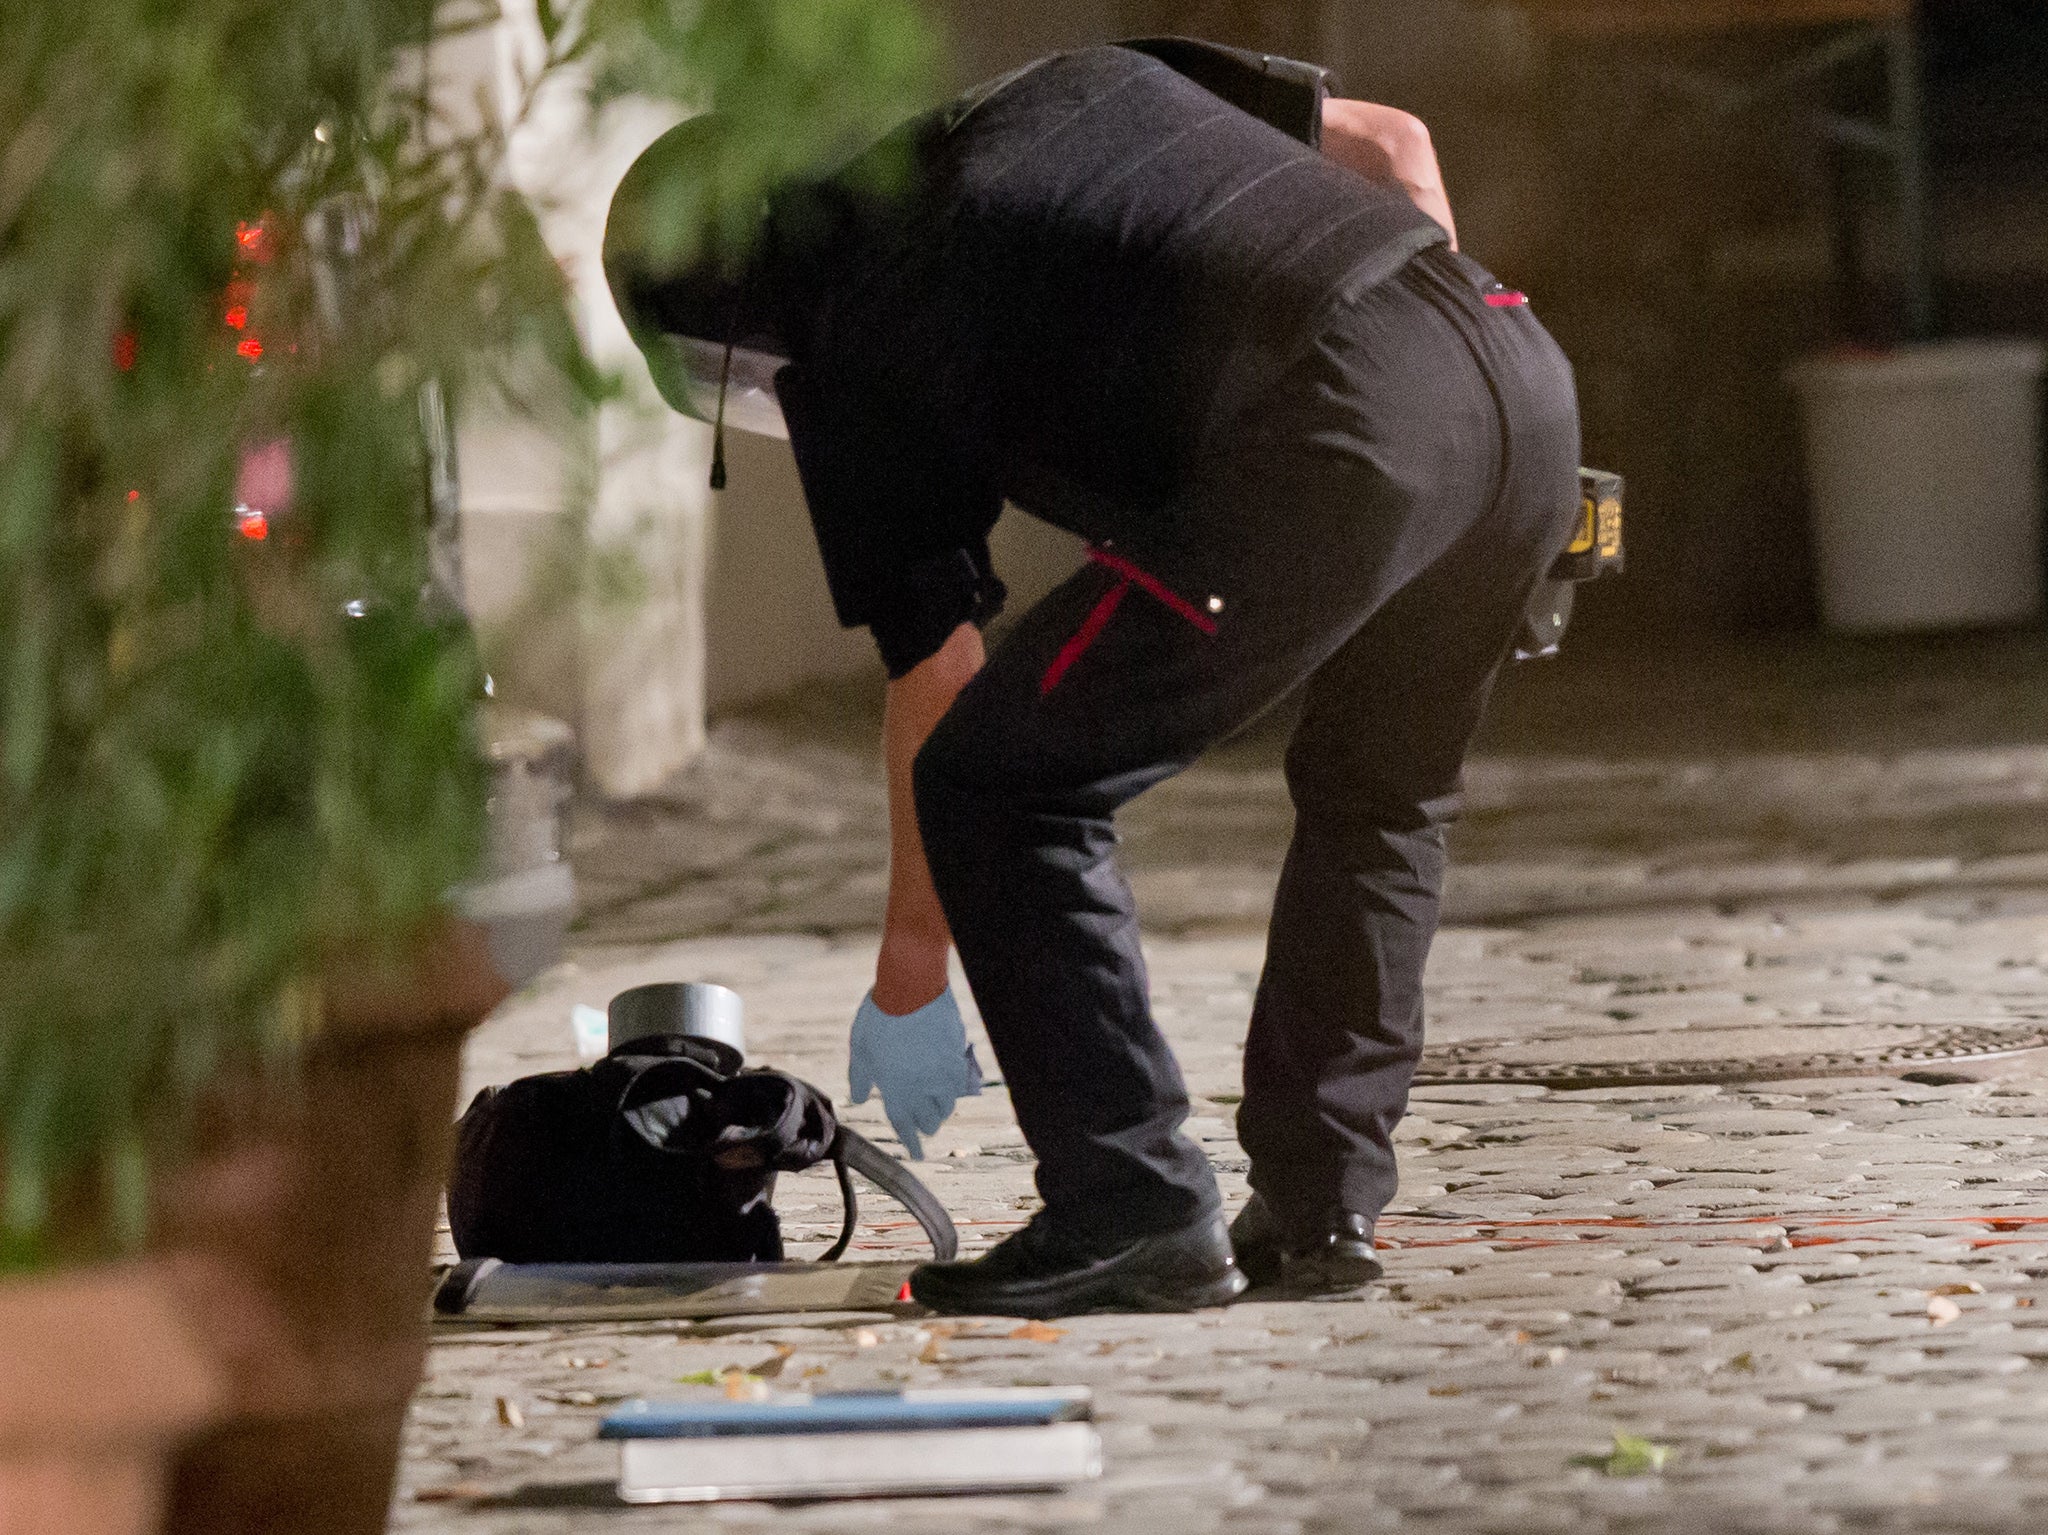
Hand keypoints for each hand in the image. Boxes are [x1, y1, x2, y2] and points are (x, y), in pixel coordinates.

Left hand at [847, 988, 982, 1159]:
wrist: (911, 986)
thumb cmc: (879, 1015)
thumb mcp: (860, 1047)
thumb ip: (859, 1077)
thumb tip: (856, 1099)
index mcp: (893, 1086)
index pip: (903, 1124)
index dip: (910, 1142)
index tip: (916, 1155)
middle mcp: (920, 1085)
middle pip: (928, 1119)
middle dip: (925, 1126)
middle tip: (924, 1128)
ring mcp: (941, 1071)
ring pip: (947, 1104)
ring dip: (941, 1110)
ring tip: (938, 1109)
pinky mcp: (957, 1054)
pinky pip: (959, 1081)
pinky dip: (955, 1088)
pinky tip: (951, 1085)